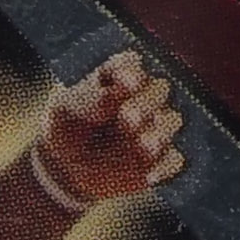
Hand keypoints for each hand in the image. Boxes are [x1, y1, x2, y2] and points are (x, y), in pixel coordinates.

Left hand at [34, 47, 183, 210]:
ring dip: (159, 133)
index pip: (130, 63)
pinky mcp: (161, 157)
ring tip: (143, 146)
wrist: (69, 167)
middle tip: (126, 118)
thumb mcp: (67, 111)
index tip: (123, 83)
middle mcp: (142, 96)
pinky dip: (164, 167)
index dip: (129, 71)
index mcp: (116, 75)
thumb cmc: (67, 127)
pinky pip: (173, 159)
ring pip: (170, 121)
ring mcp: (155, 125)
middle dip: (146, 102)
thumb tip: (115, 93)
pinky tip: (149, 176)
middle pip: (158, 89)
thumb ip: (89, 99)